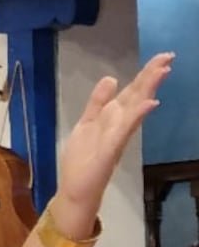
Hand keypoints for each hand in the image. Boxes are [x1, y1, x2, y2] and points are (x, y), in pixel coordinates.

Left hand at [55, 53, 172, 223]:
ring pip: (134, 109)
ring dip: (148, 90)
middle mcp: (118, 126)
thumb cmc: (83, 160)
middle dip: (151, 76)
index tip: (161, 58)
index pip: (131, 92)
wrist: (77, 190)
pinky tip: (149, 104)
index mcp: (112, 118)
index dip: (144, 75)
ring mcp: (117, 137)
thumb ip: (98, 103)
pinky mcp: (110, 150)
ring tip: (162, 71)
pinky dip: (136, 117)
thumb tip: (111, 78)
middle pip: (136, 97)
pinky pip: (124, 131)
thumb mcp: (87, 124)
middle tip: (168, 56)